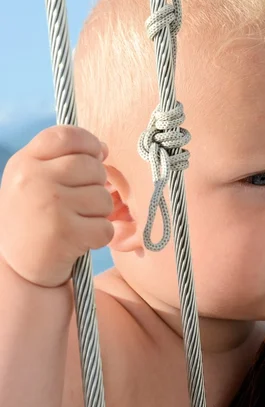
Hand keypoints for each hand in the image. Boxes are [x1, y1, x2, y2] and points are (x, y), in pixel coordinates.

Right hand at [0, 126, 113, 286]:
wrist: (17, 271)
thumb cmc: (32, 220)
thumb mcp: (32, 181)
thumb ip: (61, 159)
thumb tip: (102, 148)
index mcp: (24, 162)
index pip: (66, 135)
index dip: (89, 143)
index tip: (96, 155)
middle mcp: (34, 180)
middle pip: (92, 167)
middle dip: (97, 184)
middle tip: (81, 202)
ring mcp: (50, 206)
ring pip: (103, 197)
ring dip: (98, 213)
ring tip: (77, 223)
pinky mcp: (65, 234)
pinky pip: (105, 227)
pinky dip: (99, 237)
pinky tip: (80, 241)